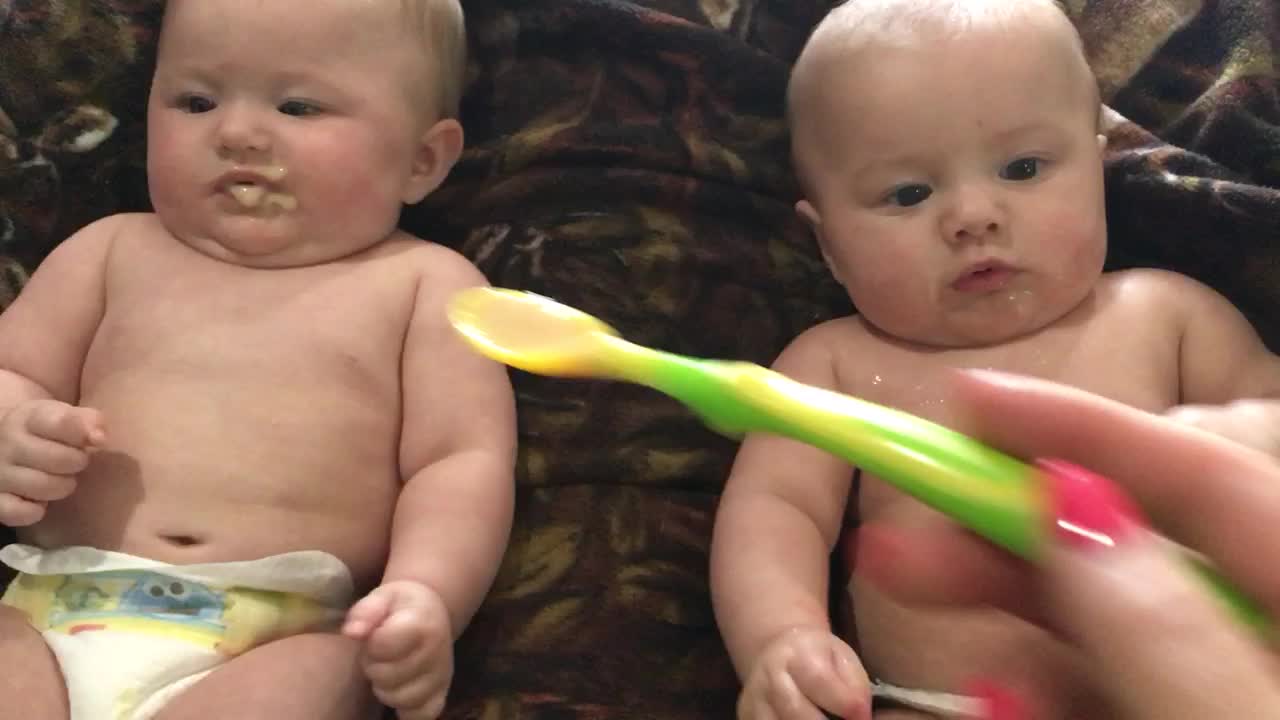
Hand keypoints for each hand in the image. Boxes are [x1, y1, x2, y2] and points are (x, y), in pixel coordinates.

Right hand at [0, 399, 103, 525]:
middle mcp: (7, 444)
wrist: (0, 444)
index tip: (97, 439)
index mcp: (27, 418)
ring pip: (46, 487)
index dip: (84, 432)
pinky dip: (36, 510)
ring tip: (59, 477)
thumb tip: (100, 438)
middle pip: (61, 459)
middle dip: (78, 462)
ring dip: (62, 486)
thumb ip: (86, 421)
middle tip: (75, 461)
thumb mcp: (61, 415)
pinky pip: (21, 513)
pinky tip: (38, 500)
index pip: (61, 422)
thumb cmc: (42, 431)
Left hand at [342, 580, 452, 719]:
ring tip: (389, 668)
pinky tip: (401, 688)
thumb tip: (352, 633)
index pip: (382, 646)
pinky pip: (419, 715)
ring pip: (400, 699)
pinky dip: (405, 709)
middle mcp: (438, 652)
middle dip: (374, 665)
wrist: (432, 615)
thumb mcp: (383, 597)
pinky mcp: (441, 695)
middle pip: (387, 676)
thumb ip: (365, 611)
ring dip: (385, 687)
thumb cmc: (401, 607)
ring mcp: (442, 677)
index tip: (376, 634)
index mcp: (423, 623)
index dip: (371, 643)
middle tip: (380, 653)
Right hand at [737, 626, 868, 719]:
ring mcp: (753, 697)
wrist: (778, 654)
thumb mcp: (843, 659)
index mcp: (797, 652)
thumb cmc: (819, 658)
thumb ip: (856, 686)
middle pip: (795, 711)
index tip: (862, 717)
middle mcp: (769, 674)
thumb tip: (860, 717)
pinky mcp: (746, 715)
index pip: (818, 680)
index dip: (844, 703)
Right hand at [857, 369, 1279, 718]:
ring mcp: (1221, 683)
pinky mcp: (1174, 717)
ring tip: (913, 605)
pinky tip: (993, 696)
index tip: (966, 395)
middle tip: (899, 535)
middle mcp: (1262, 623)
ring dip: (1001, 608)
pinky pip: (1099, 690)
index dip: (1079, 425)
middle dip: (1007, 527)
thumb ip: (1164, 634)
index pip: (1203, 476)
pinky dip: (1037, 686)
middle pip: (1127, 546)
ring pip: (1100, 623)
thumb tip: (1073, 519)